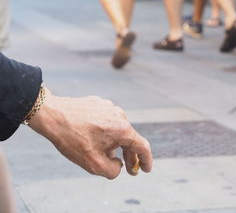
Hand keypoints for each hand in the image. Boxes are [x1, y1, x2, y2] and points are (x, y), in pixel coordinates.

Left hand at [28, 88, 151, 179]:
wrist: (51, 114)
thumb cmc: (72, 139)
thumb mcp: (93, 164)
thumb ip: (113, 170)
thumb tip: (119, 165)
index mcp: (122, 130)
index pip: (143, 147)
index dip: (146, 160)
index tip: (146, 169)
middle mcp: (120, 115)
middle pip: (130, 138)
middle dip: (130, 155)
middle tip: (128, 168)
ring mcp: (109, 107)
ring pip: (117, 130)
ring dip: (115, 143)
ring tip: (105, 153)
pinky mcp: (99, 103)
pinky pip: (107, 120)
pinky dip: (105, 131)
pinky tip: (92, 137)